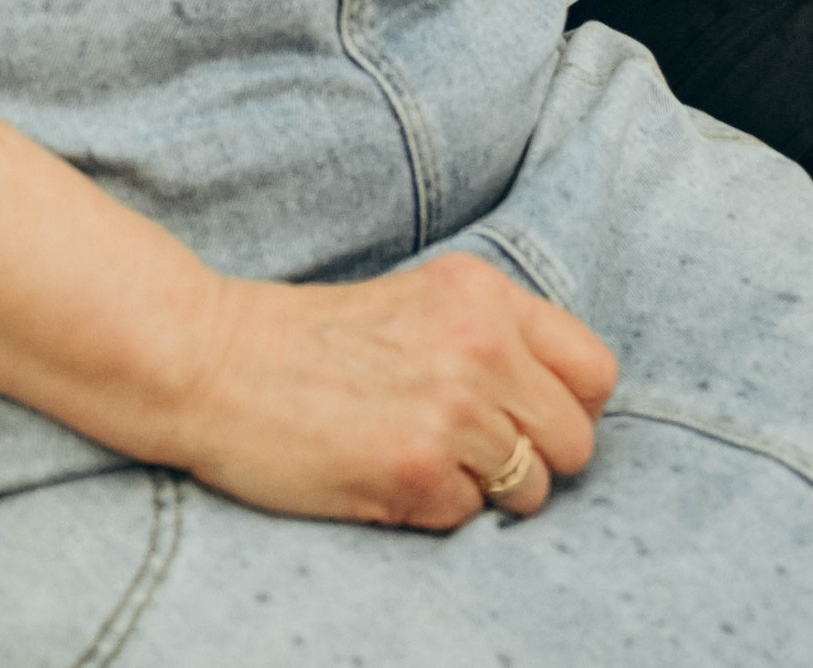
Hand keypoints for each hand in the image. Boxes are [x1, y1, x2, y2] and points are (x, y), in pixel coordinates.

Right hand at [160, 254, 612, 531]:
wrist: (216, 361)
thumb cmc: (315, 340)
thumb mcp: (418, 301)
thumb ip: (492, 336)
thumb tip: (561, 402)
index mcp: (482, 293)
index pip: (595, 369)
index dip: (570, 406)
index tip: (529, 417)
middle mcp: (480, 344)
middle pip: (575, 440)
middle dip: (535, 460)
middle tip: (472, 451)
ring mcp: (452, 409)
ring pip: (532, 490)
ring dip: (483, 489)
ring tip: (420, 455)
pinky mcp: (418, 469)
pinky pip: (470, 519)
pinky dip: (435, 509)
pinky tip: (385, 472)